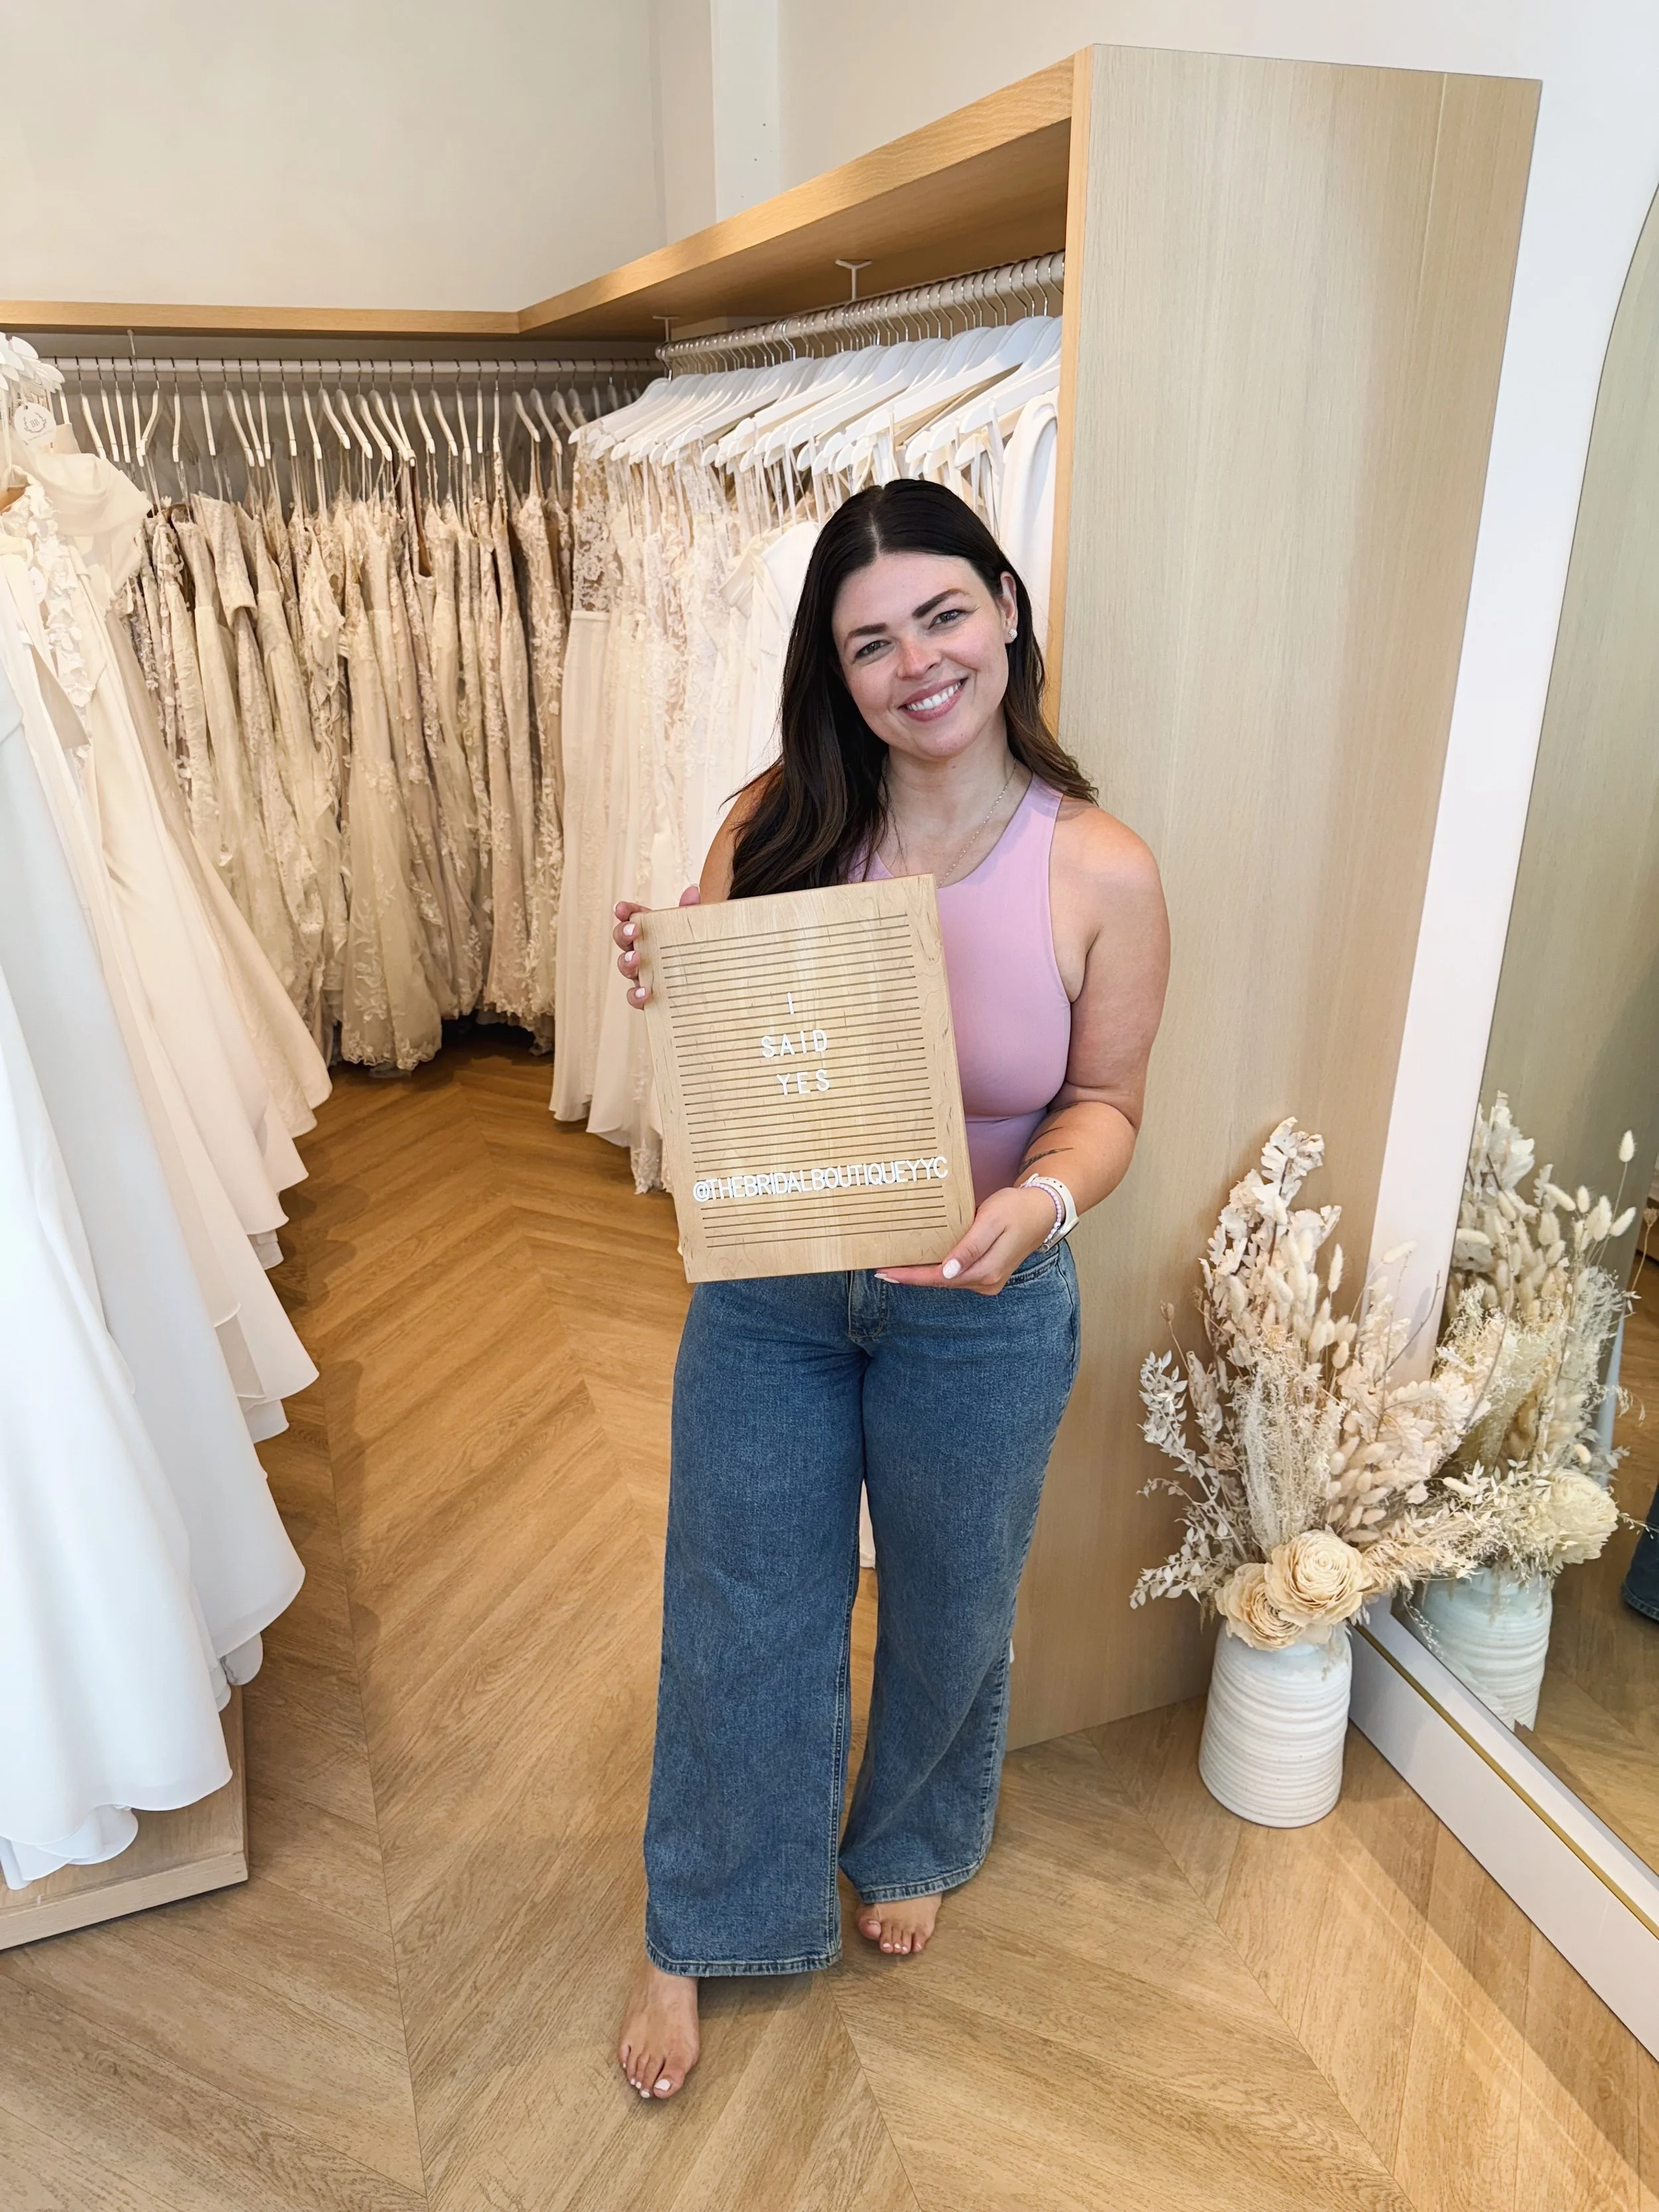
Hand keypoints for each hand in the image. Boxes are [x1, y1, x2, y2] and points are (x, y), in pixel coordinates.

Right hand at [614, 888, 699, 1006]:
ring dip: (627, 961)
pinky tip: (645, 992)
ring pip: (624, 966)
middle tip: (633, 930)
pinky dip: (636, 995)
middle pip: (622, 939)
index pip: (632, 917)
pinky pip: (634, 997)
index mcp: (650, 932)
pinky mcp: (646, 997)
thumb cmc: (693, 954)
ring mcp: (641, 974)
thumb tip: (693, 890)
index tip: (621, 908)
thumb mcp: (694, 932)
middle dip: (623, 933)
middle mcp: (641, 951)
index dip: (625, 912)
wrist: (707, 986)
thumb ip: (690, 912)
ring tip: (636, 958)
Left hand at [875, 1183, 1060, 1295]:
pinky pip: (956, 1275)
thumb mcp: (991, 1222)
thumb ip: (970, 1247)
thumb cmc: (1016, 1209)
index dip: (910, 1277)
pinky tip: (922, 1264)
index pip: (939, 1278)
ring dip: (921, 1275)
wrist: (1043, 1211)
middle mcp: (987, 1282)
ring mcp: (988, 1280)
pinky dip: (937, 1270)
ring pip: (947, 1280)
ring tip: (895, 1268)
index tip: (885, 1273)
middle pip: (940, 1282)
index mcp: (986, 1270)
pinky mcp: (988, 1273)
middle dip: (910, 1278)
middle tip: (881, 1270)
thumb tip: (947, 1271)